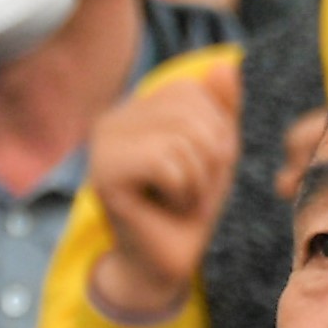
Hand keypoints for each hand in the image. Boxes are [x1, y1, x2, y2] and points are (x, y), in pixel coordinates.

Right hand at [82, 53, 241, 320]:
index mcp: (133, 108)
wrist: (163, 263)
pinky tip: (165, 208)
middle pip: (189, 112)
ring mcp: (102, 146)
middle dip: (210, 156)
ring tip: (179, 200)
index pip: (192, 90)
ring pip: (181, 139)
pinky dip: (182, 192)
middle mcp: (110, 119)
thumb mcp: (216, 150)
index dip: (214, 131)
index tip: (198, 168)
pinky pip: (167, 164)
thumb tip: (225, 64)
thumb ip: (222, 108)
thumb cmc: (188, 207)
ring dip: (198, 179)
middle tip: (191, 190)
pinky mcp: (104, 174)